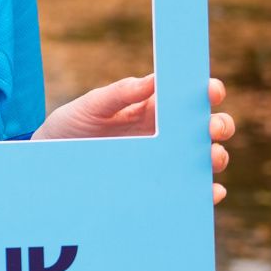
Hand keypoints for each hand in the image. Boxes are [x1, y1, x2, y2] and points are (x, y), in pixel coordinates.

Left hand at [32, 75, 235, 203]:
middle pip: (205, 127)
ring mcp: (164, 159)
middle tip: (213, 127)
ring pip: (204, 157)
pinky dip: (206, 191)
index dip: (207, 91)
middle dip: (219, 125)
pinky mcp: (160, 185)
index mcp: (151, 106)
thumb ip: (120, 93)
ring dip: (216, 156)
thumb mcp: (91, 106)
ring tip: (211, 158)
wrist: (51, 159)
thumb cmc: (72, 125)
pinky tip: (210, 191)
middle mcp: (164, 132)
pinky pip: (190, 189)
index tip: (211, 91)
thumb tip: (152, 79)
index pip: (188, 96)